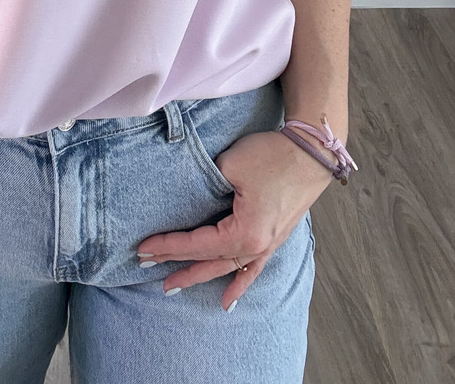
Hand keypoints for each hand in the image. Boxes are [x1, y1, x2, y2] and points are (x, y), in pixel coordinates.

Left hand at [135, 130, 331, 309]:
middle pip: (208, 259)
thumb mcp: (230, 166)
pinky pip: (253, 268)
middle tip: (146, 266)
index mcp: (245, 232)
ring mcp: (267, 245)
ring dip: (200, 275)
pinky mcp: (275, 237)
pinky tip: (227, 302)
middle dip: (176, 263)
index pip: (198, 243)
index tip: (143, 248)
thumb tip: (193, 194)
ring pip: (227, 267)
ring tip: (173, 287)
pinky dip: (239, 284)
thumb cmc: (272, 157)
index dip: (169, 245)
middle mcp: (256, 246)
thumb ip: (207, 183)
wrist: (311, 153)